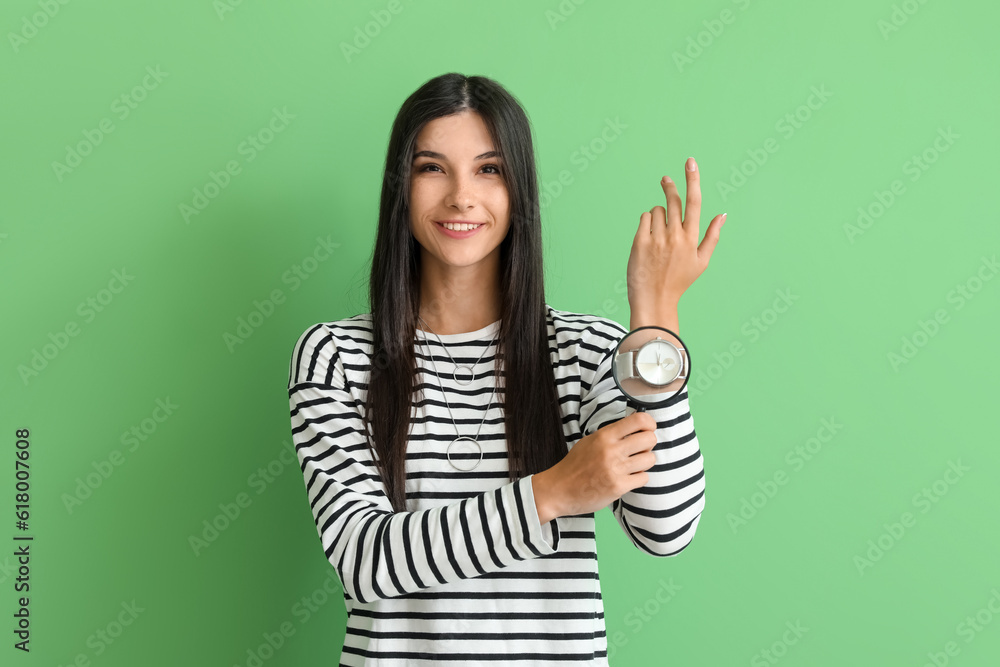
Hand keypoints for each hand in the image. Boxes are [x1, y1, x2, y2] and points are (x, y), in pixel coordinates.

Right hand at [538, 411, 658, 519]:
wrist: (559, 490)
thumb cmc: (575, 465)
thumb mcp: (590, 441)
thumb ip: (611, 435)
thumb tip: (636, 428)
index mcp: (604, 436)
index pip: (639, 420)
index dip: (649, 424)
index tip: (647, 429)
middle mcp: (611, 450)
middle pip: (649, 439)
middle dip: (648, 444)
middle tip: (639, 450)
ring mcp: (615, 469)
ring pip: (650, 459)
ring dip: (644, 462)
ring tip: (633, 465)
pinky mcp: (618, 487)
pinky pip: (644, 478)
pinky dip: (638, 478)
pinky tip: (627, 478)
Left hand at [626, 157, 724, 322]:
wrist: (654, 300)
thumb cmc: (679, 281)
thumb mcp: (702, 261)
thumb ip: (713, 236)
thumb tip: (723, 214)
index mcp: (692, 239)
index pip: (695, 202)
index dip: (693, 180)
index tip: (690, 162)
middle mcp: (675, 236)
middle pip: (673, 200)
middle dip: (669, 186)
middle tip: (665, 179)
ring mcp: (657, 238)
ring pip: (657, 210)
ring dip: (658, 215)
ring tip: (658, 234)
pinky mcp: (640, 242)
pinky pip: (644, 218)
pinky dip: (646, 222)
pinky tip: (648, 237)